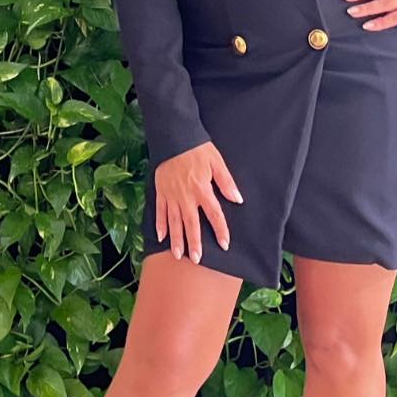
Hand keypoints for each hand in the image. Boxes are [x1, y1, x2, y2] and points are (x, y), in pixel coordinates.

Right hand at [155, 140, 242, 264]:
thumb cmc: (198, 149)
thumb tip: (238, 199)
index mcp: (202, 190)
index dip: (220, 231)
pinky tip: (161, 237)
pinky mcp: (160, 191)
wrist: (174, 137)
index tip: (224, 244)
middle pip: (191, 224)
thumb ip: (226, 183)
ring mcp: (171, 195)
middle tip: (196, 259)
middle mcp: (186, 197)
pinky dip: (159, 224)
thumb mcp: (217, 162)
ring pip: (173, 222)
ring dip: (176, 239)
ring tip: (178, 255)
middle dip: (194, 243)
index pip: (214, 215)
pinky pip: (159, 211)